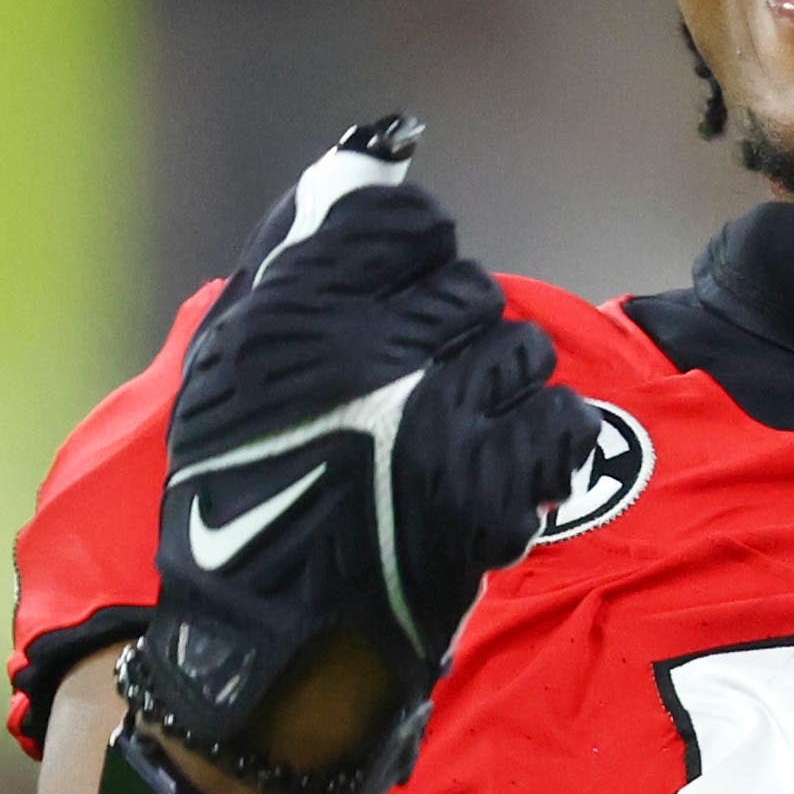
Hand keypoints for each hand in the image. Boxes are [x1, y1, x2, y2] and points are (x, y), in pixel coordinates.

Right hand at [118, 119, 589, 787]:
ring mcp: (435, 420)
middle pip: (469, 288)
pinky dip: (540, 448)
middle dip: (453, 336)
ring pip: (522, 350)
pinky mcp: (489, 487)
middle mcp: (367, 351)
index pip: (410, 223)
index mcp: (296, 308)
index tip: (398, 313)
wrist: (270, 646)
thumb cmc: (240, 494)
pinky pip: (559, 420)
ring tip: (447, 444)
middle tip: (413, 399)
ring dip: (498, 392)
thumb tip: (377, 146)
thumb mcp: (234, 357)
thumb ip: (304, 242)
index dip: (415, 266)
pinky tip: (494, 477)